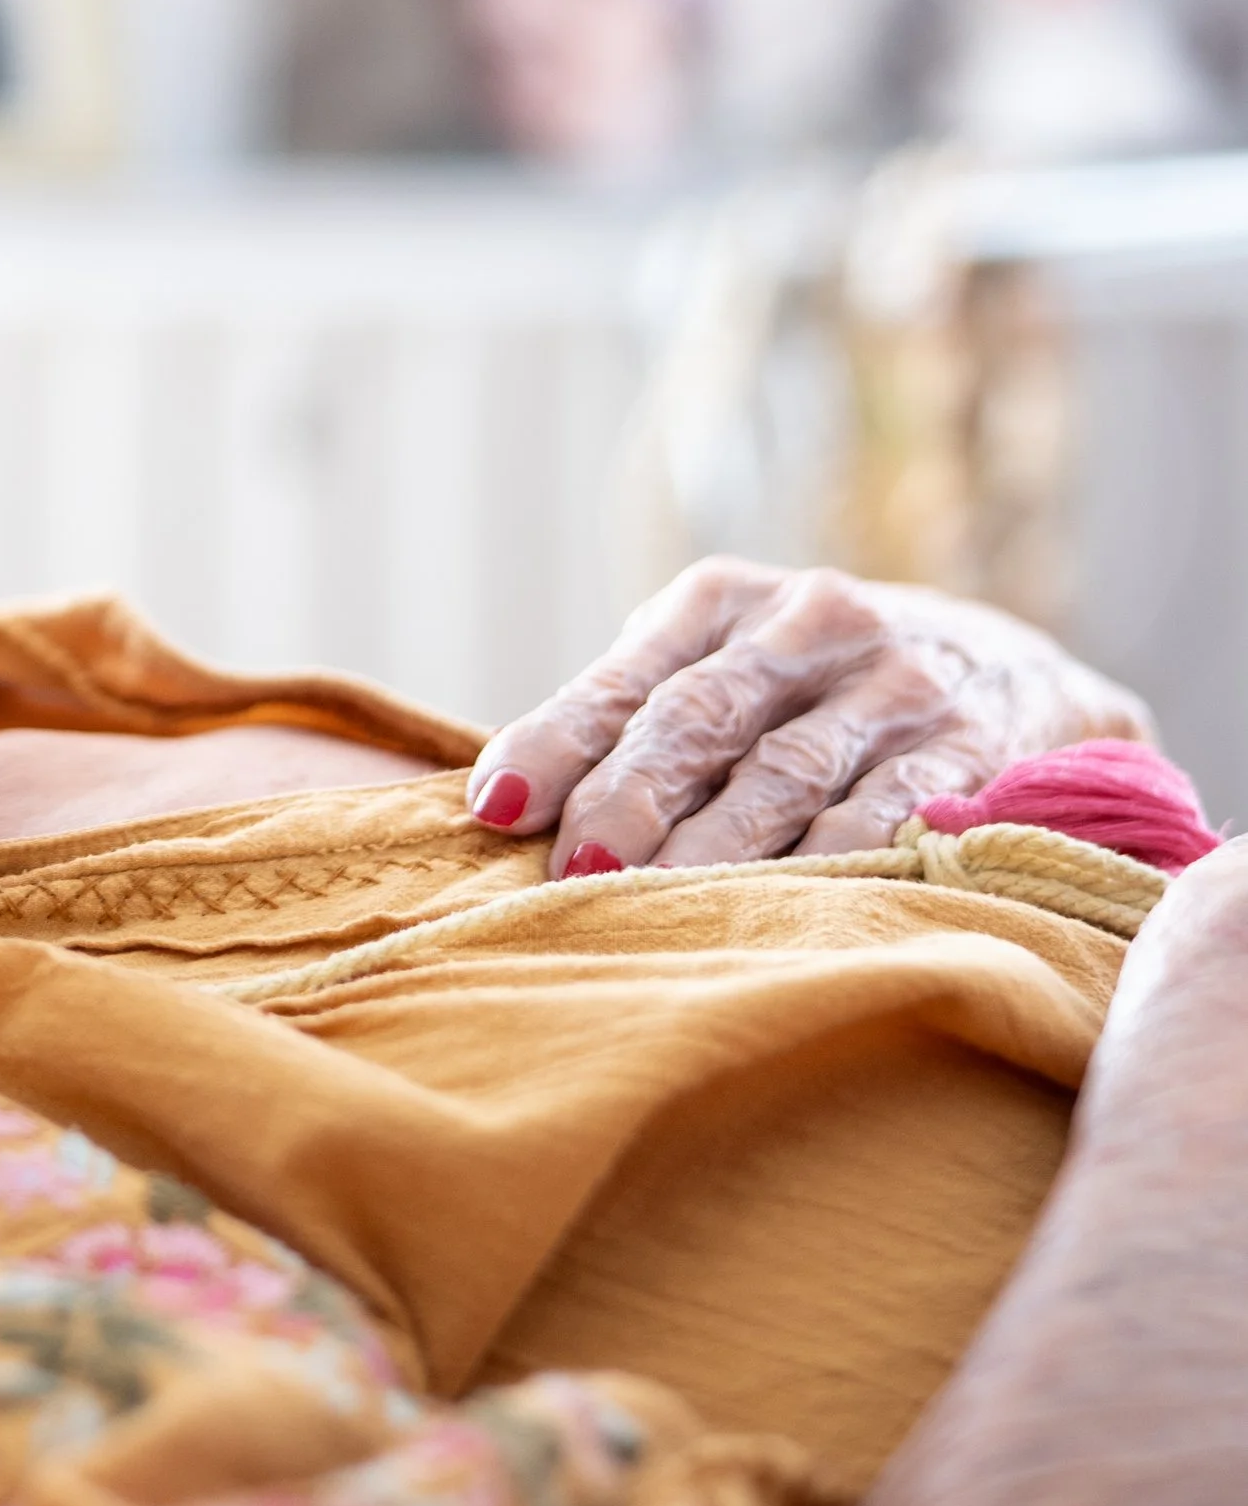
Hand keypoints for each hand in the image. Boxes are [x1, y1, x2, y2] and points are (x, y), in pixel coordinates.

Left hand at [468, 555, 1153, 876]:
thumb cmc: (812, 688)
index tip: (495, 808)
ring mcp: (896, 684)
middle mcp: (810, 623)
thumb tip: (510, 813)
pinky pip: (892, 813)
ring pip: (790, 771)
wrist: (1009, 667)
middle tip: (577, 869)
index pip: (626, 677)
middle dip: (632, 795)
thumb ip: (637, 720)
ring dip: (718, 845)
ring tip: (656, 904)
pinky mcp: (971, 745)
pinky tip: (786, 905)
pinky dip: (834, 862)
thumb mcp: (727, 667)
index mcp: (724, 600)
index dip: (556, 741)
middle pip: (703, 715)